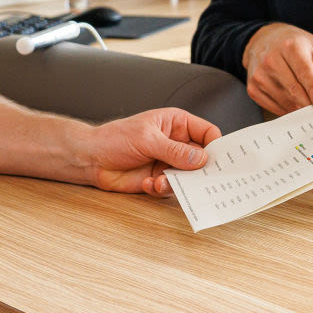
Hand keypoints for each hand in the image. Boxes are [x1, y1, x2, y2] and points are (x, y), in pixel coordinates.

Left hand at [86, 108, 221, 195]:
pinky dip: (162, 188)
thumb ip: (175, 151)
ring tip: (161, 181)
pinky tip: (148, 183)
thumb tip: (201, 159)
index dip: (216, 145)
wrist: (92, 159)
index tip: (220, 160)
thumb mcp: (147, 140)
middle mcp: (176, 143)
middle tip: (201, 179)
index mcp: (177, 124)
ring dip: (177, 181)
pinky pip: (172, 188)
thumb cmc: (115, 139)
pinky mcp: (160, 178)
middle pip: (202, 158)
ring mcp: (169, 162)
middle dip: (201, 170)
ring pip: (188, 176)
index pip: (207, 132)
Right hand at [240, 23, 312, 113]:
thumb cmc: (296, 45)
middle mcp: (271, 59)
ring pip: (284, 101)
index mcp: (291, 47)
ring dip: (299, 109)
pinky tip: (294, 105)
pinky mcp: (253, 88)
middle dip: (309, 105)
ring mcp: (260, 75)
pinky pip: (274, 107)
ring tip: (310, 108)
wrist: (263, 41)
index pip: (305, 73)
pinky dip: (287, 110)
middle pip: (294, 90)